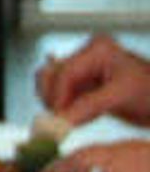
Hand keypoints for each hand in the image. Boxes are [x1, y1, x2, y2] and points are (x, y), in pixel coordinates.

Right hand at [35, 34, 149, 129]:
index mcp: (98, 50)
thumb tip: (59, 121)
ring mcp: (84, 69)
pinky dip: (59, 105)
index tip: (57, 118)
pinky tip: (69, 116)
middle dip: (53, 98)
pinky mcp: (84, 84)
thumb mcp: (121, 97)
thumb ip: (88, 106)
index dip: (58, 96)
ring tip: (65, 119)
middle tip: (59, 120)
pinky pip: (59, 93)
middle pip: (51, 74)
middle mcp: (87, 55)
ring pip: (50, 83)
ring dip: (53, 102)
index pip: (65, 72)